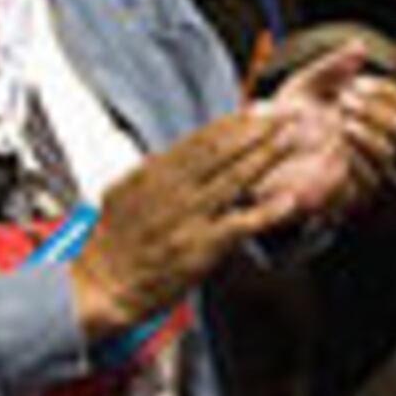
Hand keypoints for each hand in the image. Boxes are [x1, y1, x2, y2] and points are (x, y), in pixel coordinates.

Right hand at [70, 111, 297, 343]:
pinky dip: (266, 212)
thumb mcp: (121, 194)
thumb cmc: (112, 244)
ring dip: (268, 156)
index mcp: (154, 173)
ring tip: (294, 138)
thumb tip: (168, 154)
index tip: (260, 109)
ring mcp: (188, 218)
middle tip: (289, 113)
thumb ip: (149, 172)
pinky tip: (290, 199)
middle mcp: (172, 190)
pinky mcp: (200, 249)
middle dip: (259, 129)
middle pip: (223, 150)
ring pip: (235, 179)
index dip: (235, 123)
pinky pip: (240, 225)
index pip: (201, 139)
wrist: (101, 286)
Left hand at [251, 39, 395, 222]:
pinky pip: (370, 178)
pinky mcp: (349, 192)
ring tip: (344, 126)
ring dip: (370, 134)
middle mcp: (368, 137)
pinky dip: (358, 160)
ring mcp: (361, 165)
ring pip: (388, 151)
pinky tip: (339, 148)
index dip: (382, 90)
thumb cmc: (281, 120)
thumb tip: (360, 45)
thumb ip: (333, 65)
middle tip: (346, 104)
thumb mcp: (305, 85)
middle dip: (376, 111)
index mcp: (363, 109)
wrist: (258, 159)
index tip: (355, 84)